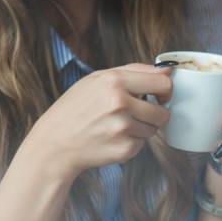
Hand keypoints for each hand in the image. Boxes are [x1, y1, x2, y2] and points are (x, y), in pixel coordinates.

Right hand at [19, 63, 172, 182]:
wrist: (54, 143)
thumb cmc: (74, 108)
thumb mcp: (96, 79)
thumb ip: (133, 71)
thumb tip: (167, 71)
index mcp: (114, 81)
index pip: (163, 83)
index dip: (166, 91)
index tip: (160, 96)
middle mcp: (120, 103)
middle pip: (163, 112)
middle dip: (155, 114)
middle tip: (136, 115)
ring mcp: (123, 128)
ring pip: (153, 130)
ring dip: (141, 129)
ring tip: (116, 126)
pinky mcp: (124, 149)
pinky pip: (142, 144)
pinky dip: (131, 142)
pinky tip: (111, 138)